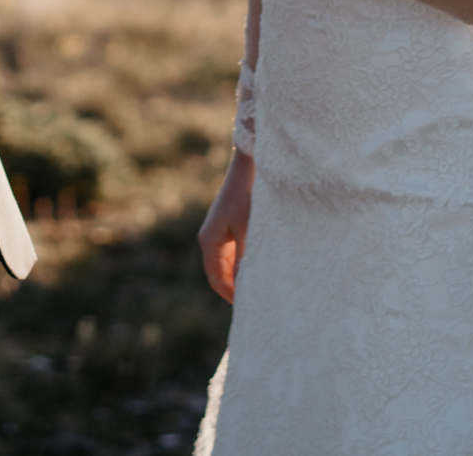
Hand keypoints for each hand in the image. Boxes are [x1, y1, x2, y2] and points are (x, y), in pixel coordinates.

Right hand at [198, 150, 254, 301]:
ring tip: (263, 285)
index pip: (217, 279)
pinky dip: (245, 261)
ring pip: (229, 263)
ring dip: (242, 274)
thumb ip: (246, 260)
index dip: (232, 296)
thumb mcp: (249, 232)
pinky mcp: (230, 223)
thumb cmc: (250, 197)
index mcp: (209, 241)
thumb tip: (246, 287)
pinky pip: (235, 251)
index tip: (251, 308)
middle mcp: (210, 237)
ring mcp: (219, 230)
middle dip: (237, 287)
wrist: (251, 164)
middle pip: (221, 273)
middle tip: (259, 300)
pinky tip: (262, 265)